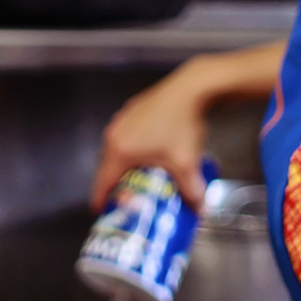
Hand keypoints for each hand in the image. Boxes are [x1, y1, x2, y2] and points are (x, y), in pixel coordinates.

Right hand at [89, 41, 286, 210]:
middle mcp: (115, 134)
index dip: (102, 200)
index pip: (102, 182)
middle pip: (108, 167)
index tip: (104, 211)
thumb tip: (199, 209)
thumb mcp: (187, 163)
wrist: (191, 89)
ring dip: (125, 165)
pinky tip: (151, 152)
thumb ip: (191, 190)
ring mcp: (122, 119)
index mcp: (120, 150)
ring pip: (117, 150)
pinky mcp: (132, 110)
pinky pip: (126, 135)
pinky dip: (133, 148)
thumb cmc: (183, 124)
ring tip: (139, 177)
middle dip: (116, 184)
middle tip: (127, 198)